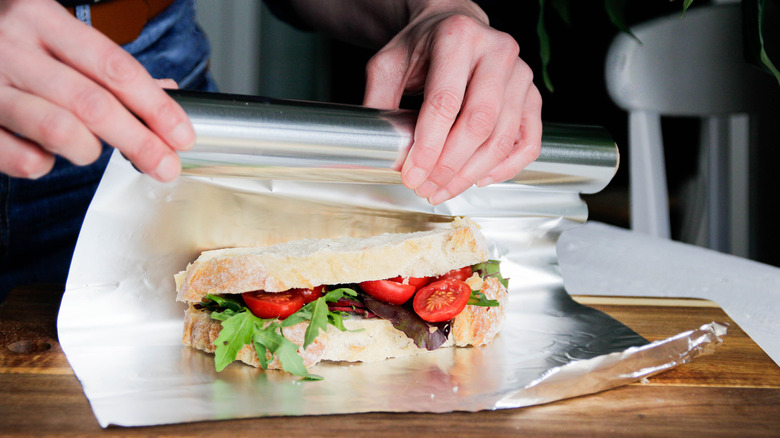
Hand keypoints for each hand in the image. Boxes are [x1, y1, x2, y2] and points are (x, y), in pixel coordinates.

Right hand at [0, 0, 193, 180]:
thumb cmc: (6, 43)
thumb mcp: (54, 36)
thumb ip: (104, 64)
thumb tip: (165, 92)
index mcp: (41, 16)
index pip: (115, 66)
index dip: (155, 106)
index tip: (182, 135)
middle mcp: (12, 46)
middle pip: (94, 103)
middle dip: (139, 142)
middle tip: (165, 166)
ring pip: (59, 130)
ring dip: (89, 151)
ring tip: (94, 153)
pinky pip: (22, 159)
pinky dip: (46, 165)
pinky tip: (47, 154)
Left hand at [363, 1, 541, 203]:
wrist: (455, 28)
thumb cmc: (423, 47)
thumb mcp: (389, 64)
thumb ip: (379, 102)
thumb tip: (378, 149)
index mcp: (458, 37)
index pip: (445, 101)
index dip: (429, 145)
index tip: (412, 173)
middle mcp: (496, 52)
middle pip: (479, 123)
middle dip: (449, 166)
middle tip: (426, 187)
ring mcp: (520, 74)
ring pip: (503, 138)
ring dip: (471, 174)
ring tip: (443, 189)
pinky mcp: (532, 95)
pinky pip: (528, 142)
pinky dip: (505, 168)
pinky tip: (479, 178)